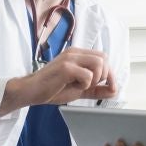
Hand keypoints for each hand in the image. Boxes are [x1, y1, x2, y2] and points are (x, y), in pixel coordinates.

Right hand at [3, 48, 118, 112]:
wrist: (31, 92)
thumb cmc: (52, 89)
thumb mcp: (79, 89)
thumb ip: (97, 89)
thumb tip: (114, 90)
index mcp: (78, 54)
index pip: (103, 57)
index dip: (110, 73)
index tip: (111, 87)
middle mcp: (74, 52)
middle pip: (104, 58)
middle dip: (104, 76)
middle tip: (91, 86)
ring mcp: (69, 58)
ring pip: (99, 64)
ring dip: (95, 79)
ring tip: (81, 86)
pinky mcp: (65, 67)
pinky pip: (87, 75)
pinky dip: (85, 84)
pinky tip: (73, 86)